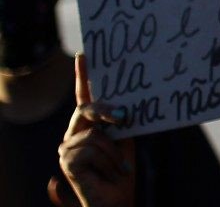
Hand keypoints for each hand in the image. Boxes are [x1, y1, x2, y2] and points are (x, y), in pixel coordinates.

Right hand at [57, 56, 134, 206]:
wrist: (116, 198)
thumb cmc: (121, 168)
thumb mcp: (125, 138)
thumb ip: (121, 120)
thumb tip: (127, 102)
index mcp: (90, 124)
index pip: (84, 96)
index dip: (83, 75)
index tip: (85, 53)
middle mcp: (74, 132)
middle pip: (86, 108)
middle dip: (107, 110)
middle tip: (125, 116)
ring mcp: (67, 146)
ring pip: (94, 132)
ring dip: (115, 150)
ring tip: (121, 166)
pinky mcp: (67, 159)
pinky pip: (93, 148)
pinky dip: (110, 159)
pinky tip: (113, 171)